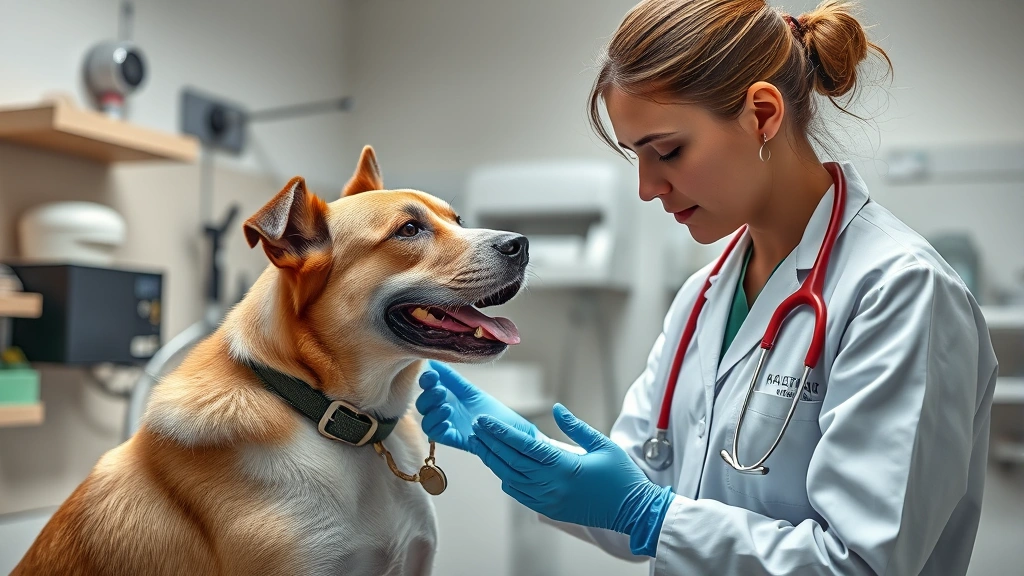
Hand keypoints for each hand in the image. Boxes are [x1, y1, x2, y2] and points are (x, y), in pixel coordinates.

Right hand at [415, 360, 538, 452]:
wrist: (504, 426)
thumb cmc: (487, 407)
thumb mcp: (469, 389)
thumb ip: (451, 377)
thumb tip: (433, 361)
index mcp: (444, 395)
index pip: (426, 387)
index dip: (425, 380)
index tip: (432, 375)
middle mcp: (441, 410)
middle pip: (422, 404)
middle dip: (428, 396)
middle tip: (441, 390)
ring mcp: (446, 424)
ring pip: (425, 421)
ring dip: (432, 412)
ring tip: (448, 406)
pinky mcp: (451, 438)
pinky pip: (436, 435)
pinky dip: (437, 425)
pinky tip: (448, 419)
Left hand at [469, 403, 673, 555]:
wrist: (634, 511)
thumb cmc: (622, 476)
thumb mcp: (602, 444)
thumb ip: (576, 426)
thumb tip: (556, 408)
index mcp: (564, 466)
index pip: (524, 446)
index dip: (501, 433)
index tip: (484, 422)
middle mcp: (552, 485)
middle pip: (511, 462)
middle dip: (491, 443)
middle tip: (476, 428)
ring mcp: (549, 500)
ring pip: (511, 479)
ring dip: (495, 461)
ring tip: (483, 444)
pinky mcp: (551, 510)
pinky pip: (520, 495)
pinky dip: (508, 479)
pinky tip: (502, 468)